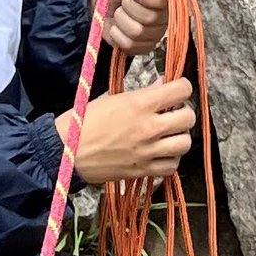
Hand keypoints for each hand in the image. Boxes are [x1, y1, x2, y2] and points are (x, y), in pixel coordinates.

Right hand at [66, 70, 195, 184]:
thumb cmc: (86, 121)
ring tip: (169, 134)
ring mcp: (147, 151)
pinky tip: (161, 152)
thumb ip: (143, 93)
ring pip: (185, 143)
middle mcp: (148, 127)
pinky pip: (172, 166)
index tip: (177, 90)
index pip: (182, 90)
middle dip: (184, 112)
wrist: (67, 150)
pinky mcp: (142, 170)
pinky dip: (170, 159)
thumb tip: (164, 84)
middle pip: (188, 117)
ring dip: (180, 137)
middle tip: (172, 113)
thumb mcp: (114, 98)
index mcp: (140, 104)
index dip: (182, 87)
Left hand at [102, 0, 172, 55]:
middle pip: (150, 18)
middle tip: (124, 0)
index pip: (165, 1)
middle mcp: (164, 17)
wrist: (96, 3)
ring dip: (122, 20)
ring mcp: (154, 34)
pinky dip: (118, 34)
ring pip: (138, 32)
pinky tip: (118, 26)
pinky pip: (130, 45)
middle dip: (129, 7)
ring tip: (120, 13)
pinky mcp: (142, 48)